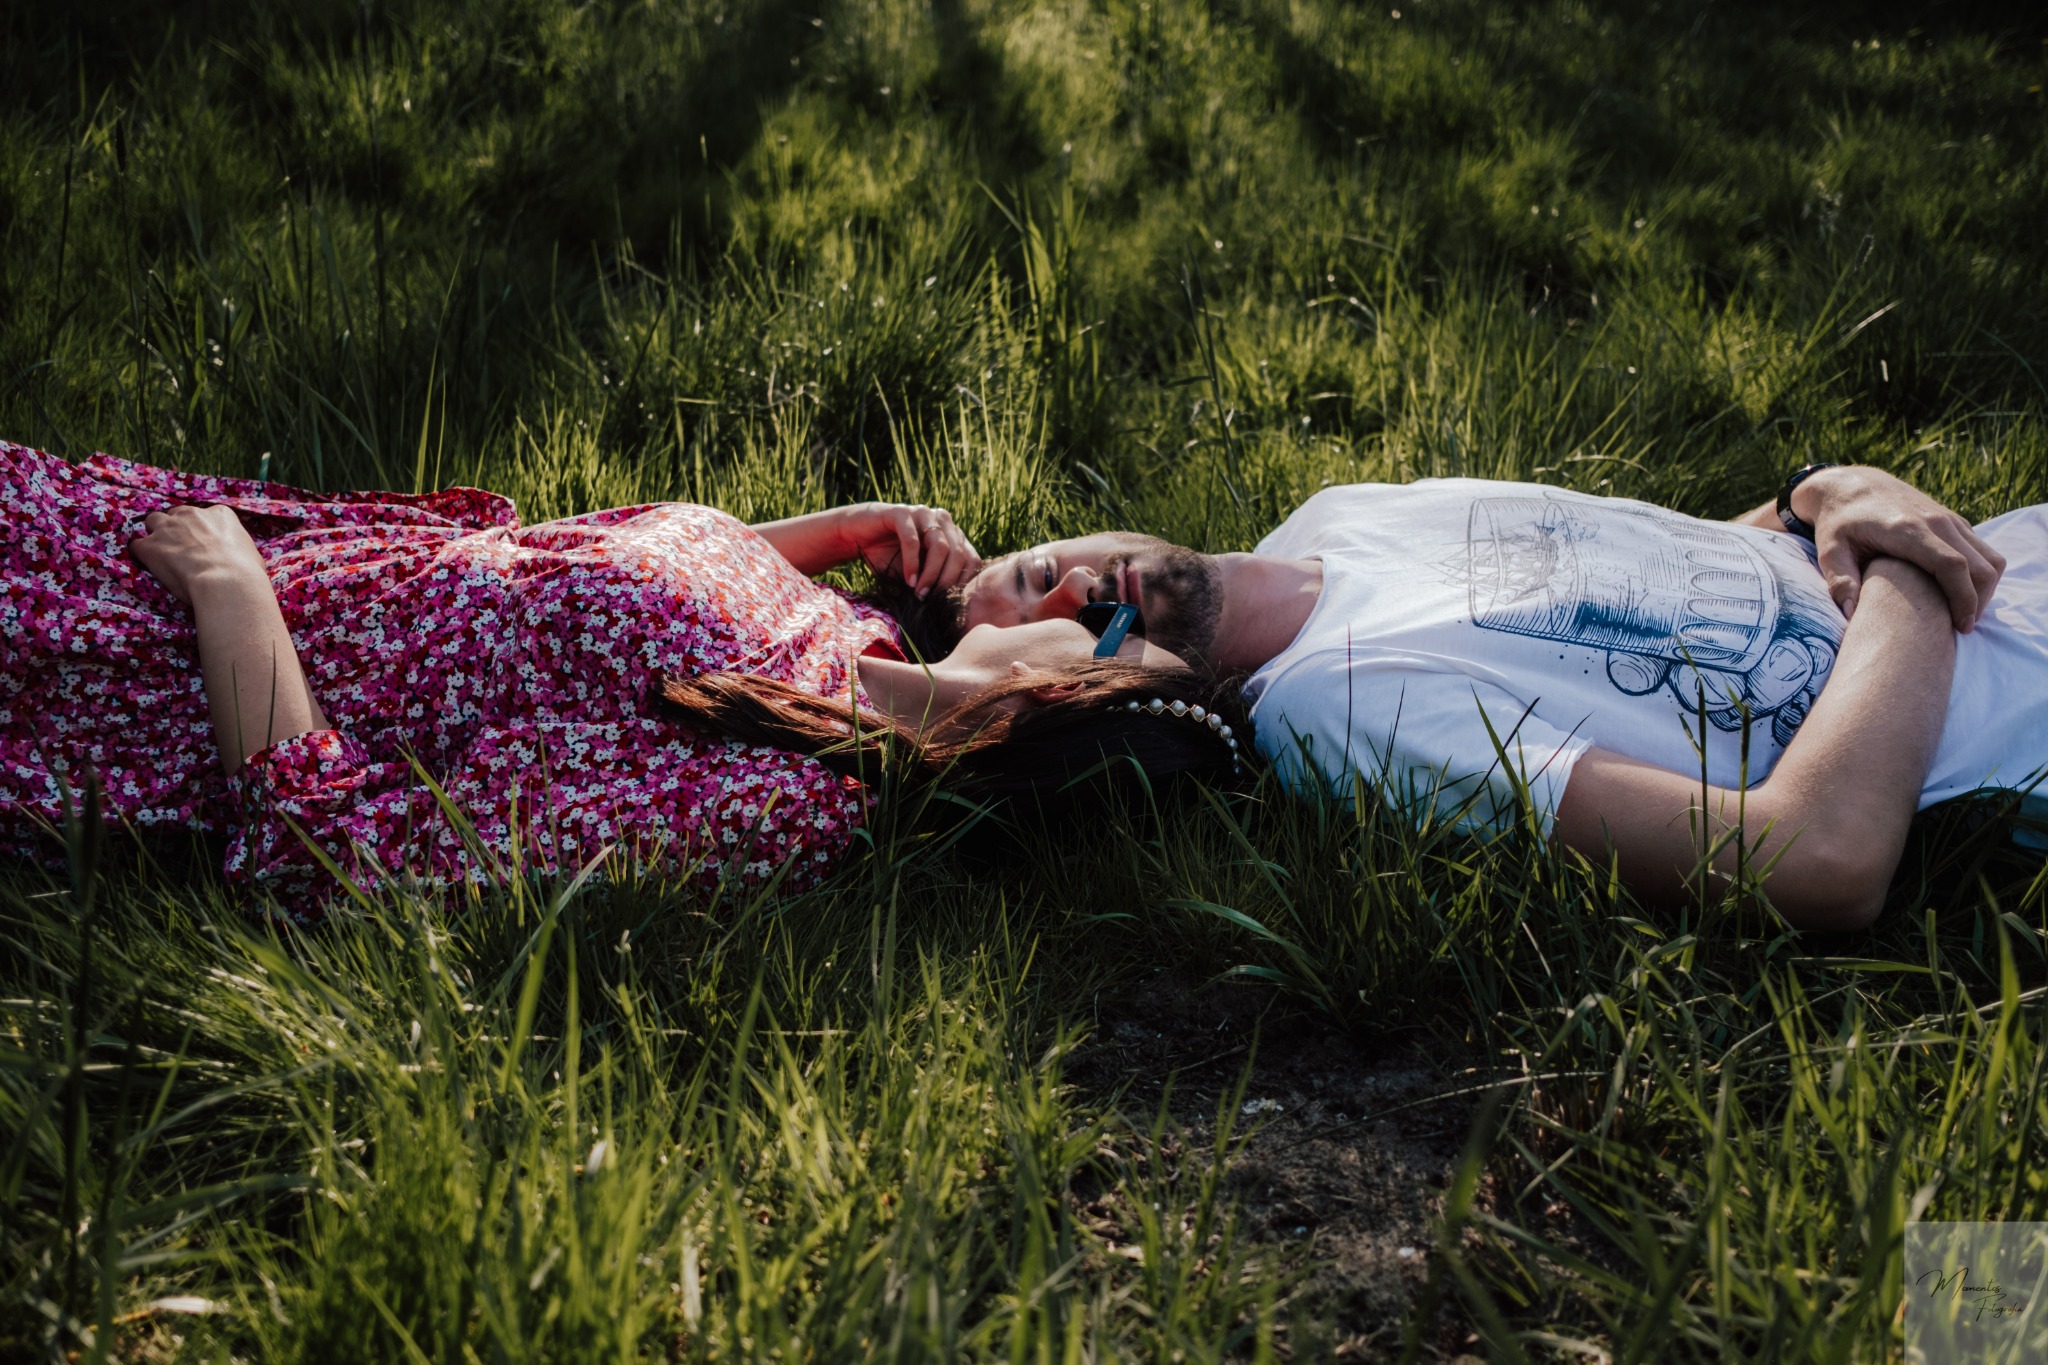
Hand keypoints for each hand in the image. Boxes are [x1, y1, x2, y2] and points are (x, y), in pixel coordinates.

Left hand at [130, 504, 269, 604]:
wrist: (228, 582)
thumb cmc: (247, 573)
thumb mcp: (252, 554)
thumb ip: (238, 549)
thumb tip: (242, 560)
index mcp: (219, 514)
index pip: (204, 515)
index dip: (201, 531)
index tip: (203, 545)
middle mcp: (192, 514)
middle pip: (176, 514)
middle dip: (176, 529)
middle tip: (182, 551)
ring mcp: (168, 528)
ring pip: (152, 522)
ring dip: (155, 536)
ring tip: (163, 556)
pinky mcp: (149, 546)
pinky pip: (137, 545)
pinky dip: (141, 555)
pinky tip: (150, 568)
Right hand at [842, 502, 980, 597]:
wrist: (855, 537)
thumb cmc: (888, 558)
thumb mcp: (916, 574)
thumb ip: (934, 582)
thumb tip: (953, 608)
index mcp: (951, 534)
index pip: (971, 558)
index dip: (964, 582)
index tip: (951, 603)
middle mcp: (941, 520)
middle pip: (958, 553)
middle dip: (947, 581)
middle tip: (934, 601)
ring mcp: (923, 513)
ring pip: (940, 546)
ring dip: (931, 574)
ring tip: (920, 594)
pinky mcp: (901, 512)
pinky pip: (912, 540)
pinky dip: (912, 563)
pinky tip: (908, 580)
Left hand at [1799, 467, 2005, 630]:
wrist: (1848, 486)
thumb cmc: (1837, 522)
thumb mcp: (1829, 552)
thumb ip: (1840, 582)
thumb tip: (1850, 616)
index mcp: (1907, 529)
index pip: (1953, 566)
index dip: (1963, 600)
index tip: (1960, 627)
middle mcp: (1936, 521)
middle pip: (1981, 566)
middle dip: (1978, 601)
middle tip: (1961, 628)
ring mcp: (1948, 518)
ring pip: (1990, 558)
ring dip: (1984, 589)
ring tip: (1963, 614)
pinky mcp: (1953, 520)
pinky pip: (1983, 550)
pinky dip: (1981, 574)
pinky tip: (1960, 594)